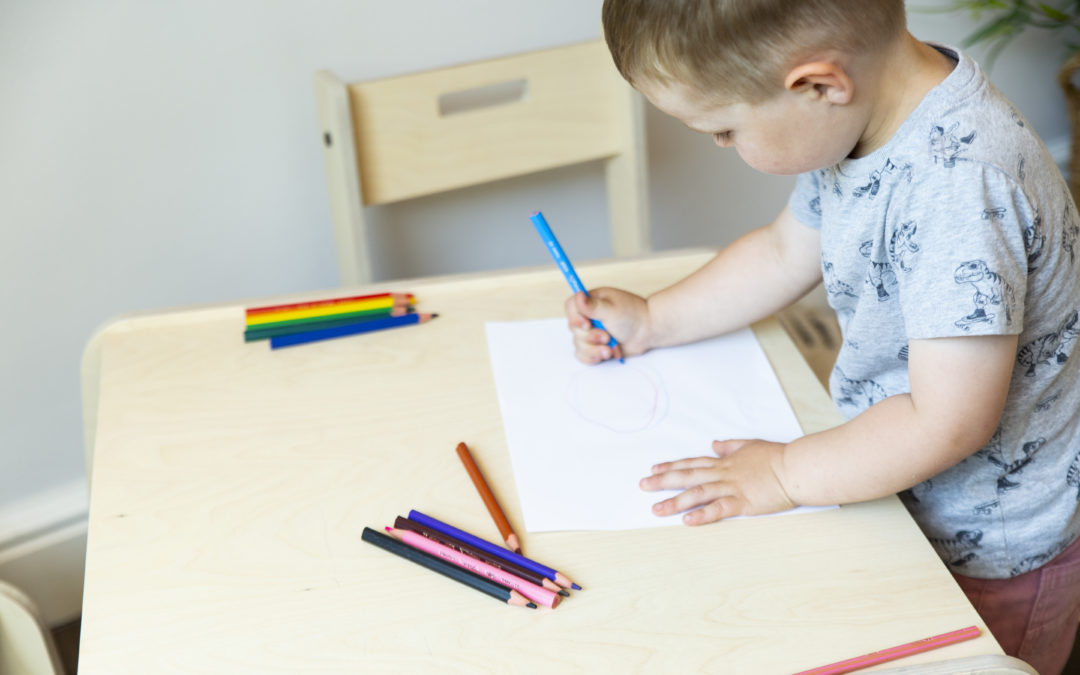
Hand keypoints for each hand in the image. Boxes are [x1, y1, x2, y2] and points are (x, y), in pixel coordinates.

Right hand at [563, 288, 649, 363]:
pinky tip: (606, 354)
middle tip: (607, 337)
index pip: (570, 307)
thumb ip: (592, 305)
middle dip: (591, 337)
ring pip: (578, 345)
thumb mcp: (612, 309)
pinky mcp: (595, 346)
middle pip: (574, 329)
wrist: (648, 331)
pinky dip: (593, 357)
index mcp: (590, 302)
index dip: (575, 318)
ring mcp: (591, 332)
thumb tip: (578, 294)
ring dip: (594, 350)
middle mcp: (588, 316)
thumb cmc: (633, 316)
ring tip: (610, 349)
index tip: (587, 325)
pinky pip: (583, 355)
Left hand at [639, 439, 795, 524]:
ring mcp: (731, 488)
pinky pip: (718, 509)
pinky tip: (687, 521)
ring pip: (697, 494)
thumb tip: (714, 444)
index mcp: (724, 462)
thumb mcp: (750, 445)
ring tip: (656, 509)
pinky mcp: (743, 503)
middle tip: (643, 486)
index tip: (654, 469)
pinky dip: (701, 515)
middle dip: (663, 481)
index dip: (672, 466)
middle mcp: (723, 474)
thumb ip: (730, 445)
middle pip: (687, 476)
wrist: (796, 467)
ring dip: (675, 502)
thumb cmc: (777, 457)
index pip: (692, 463)